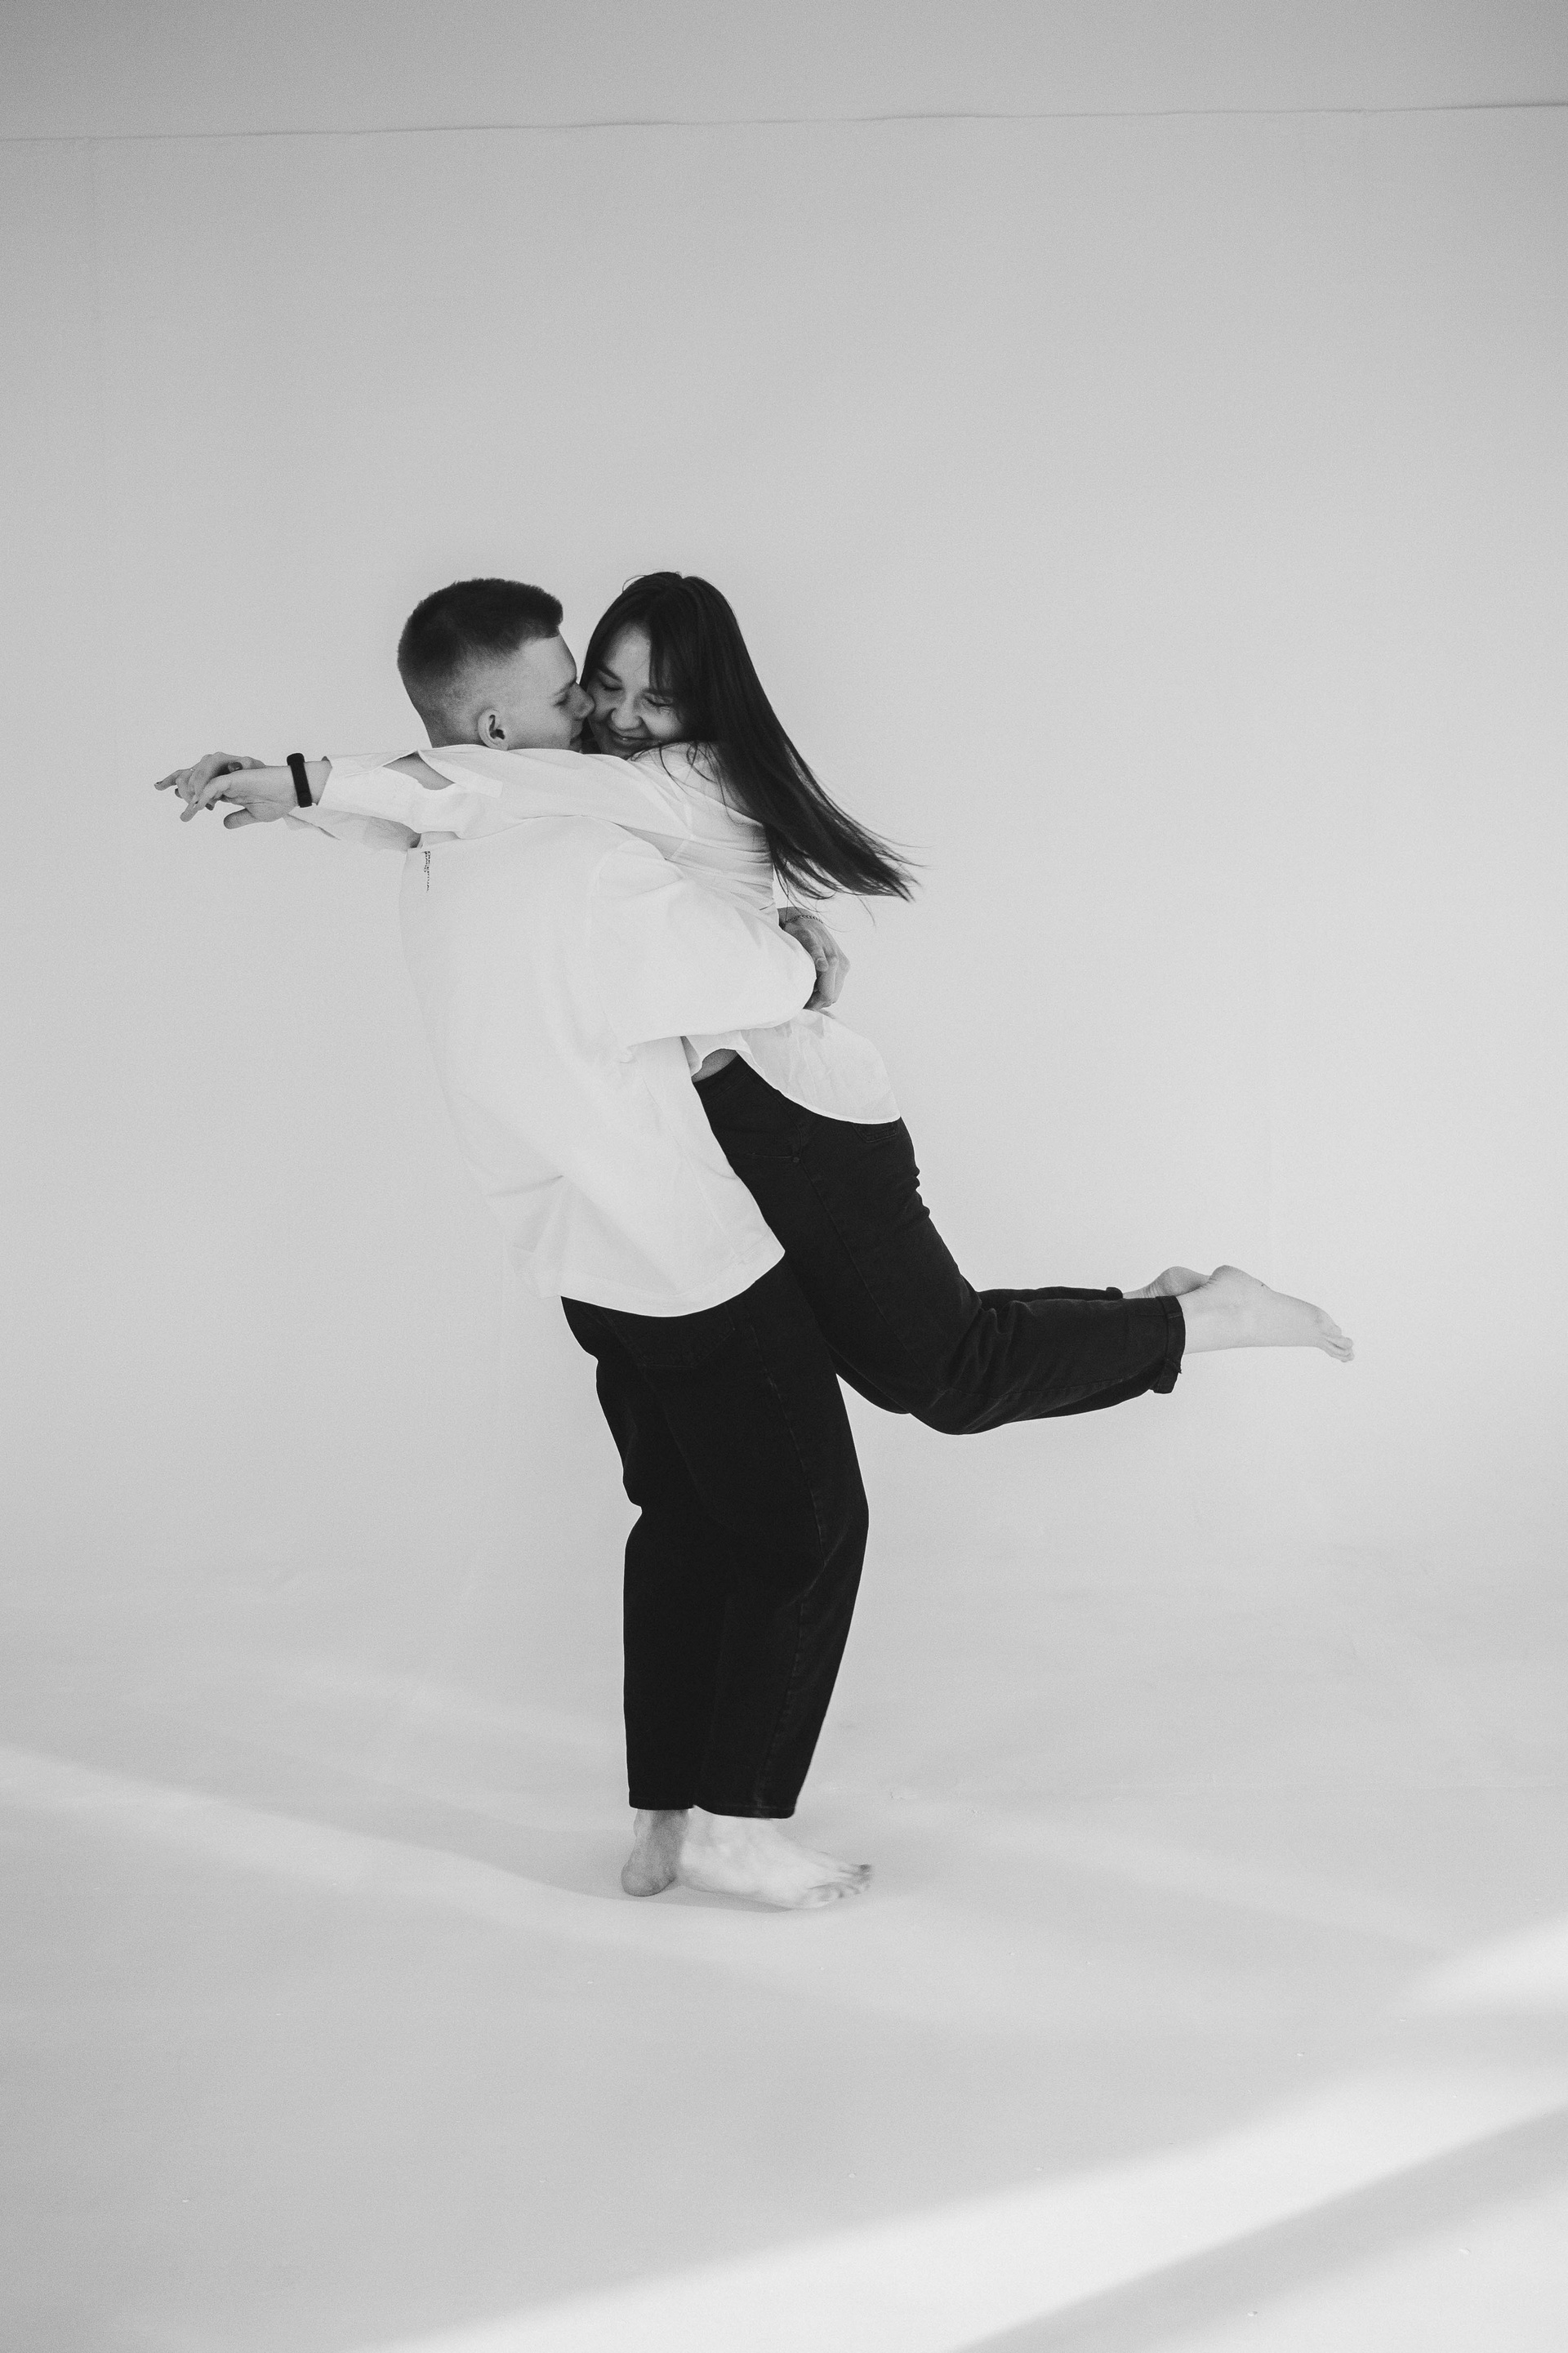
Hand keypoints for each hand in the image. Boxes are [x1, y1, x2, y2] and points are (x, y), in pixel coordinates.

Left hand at [154, 752, 292, 826]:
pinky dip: (203, 795)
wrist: (293, 793)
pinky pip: (212, 784)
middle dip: (179, 786)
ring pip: (200, 780)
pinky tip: (197, 806)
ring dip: (191, 795)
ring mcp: (228, 777)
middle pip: (194, 779)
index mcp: (229, 789)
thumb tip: (224, 824)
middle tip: (178, 806)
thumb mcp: (255, 815)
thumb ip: (238, 818)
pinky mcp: (234, 778)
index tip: (177, 803)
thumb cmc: (278, 801)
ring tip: (188, 812)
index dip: (186, 792)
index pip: (201, 788)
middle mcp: (225, 780)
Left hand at [778, 905, 849, 1011]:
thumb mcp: (802, 939)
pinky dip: (825, 989)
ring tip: (806, 991)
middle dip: (818, 1002)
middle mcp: (842, 964)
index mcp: (833, 961)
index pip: (827, 996)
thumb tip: (824, 966)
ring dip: (821, 996)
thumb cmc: (800, 931)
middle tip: (801, 1000)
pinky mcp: (844, 965)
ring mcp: (844, 965)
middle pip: (832, 997)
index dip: (814, 1004)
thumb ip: (813, 952)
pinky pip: (836, 985)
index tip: (801, 1003)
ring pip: (835, 993)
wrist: (807, 921)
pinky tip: (813, 984)